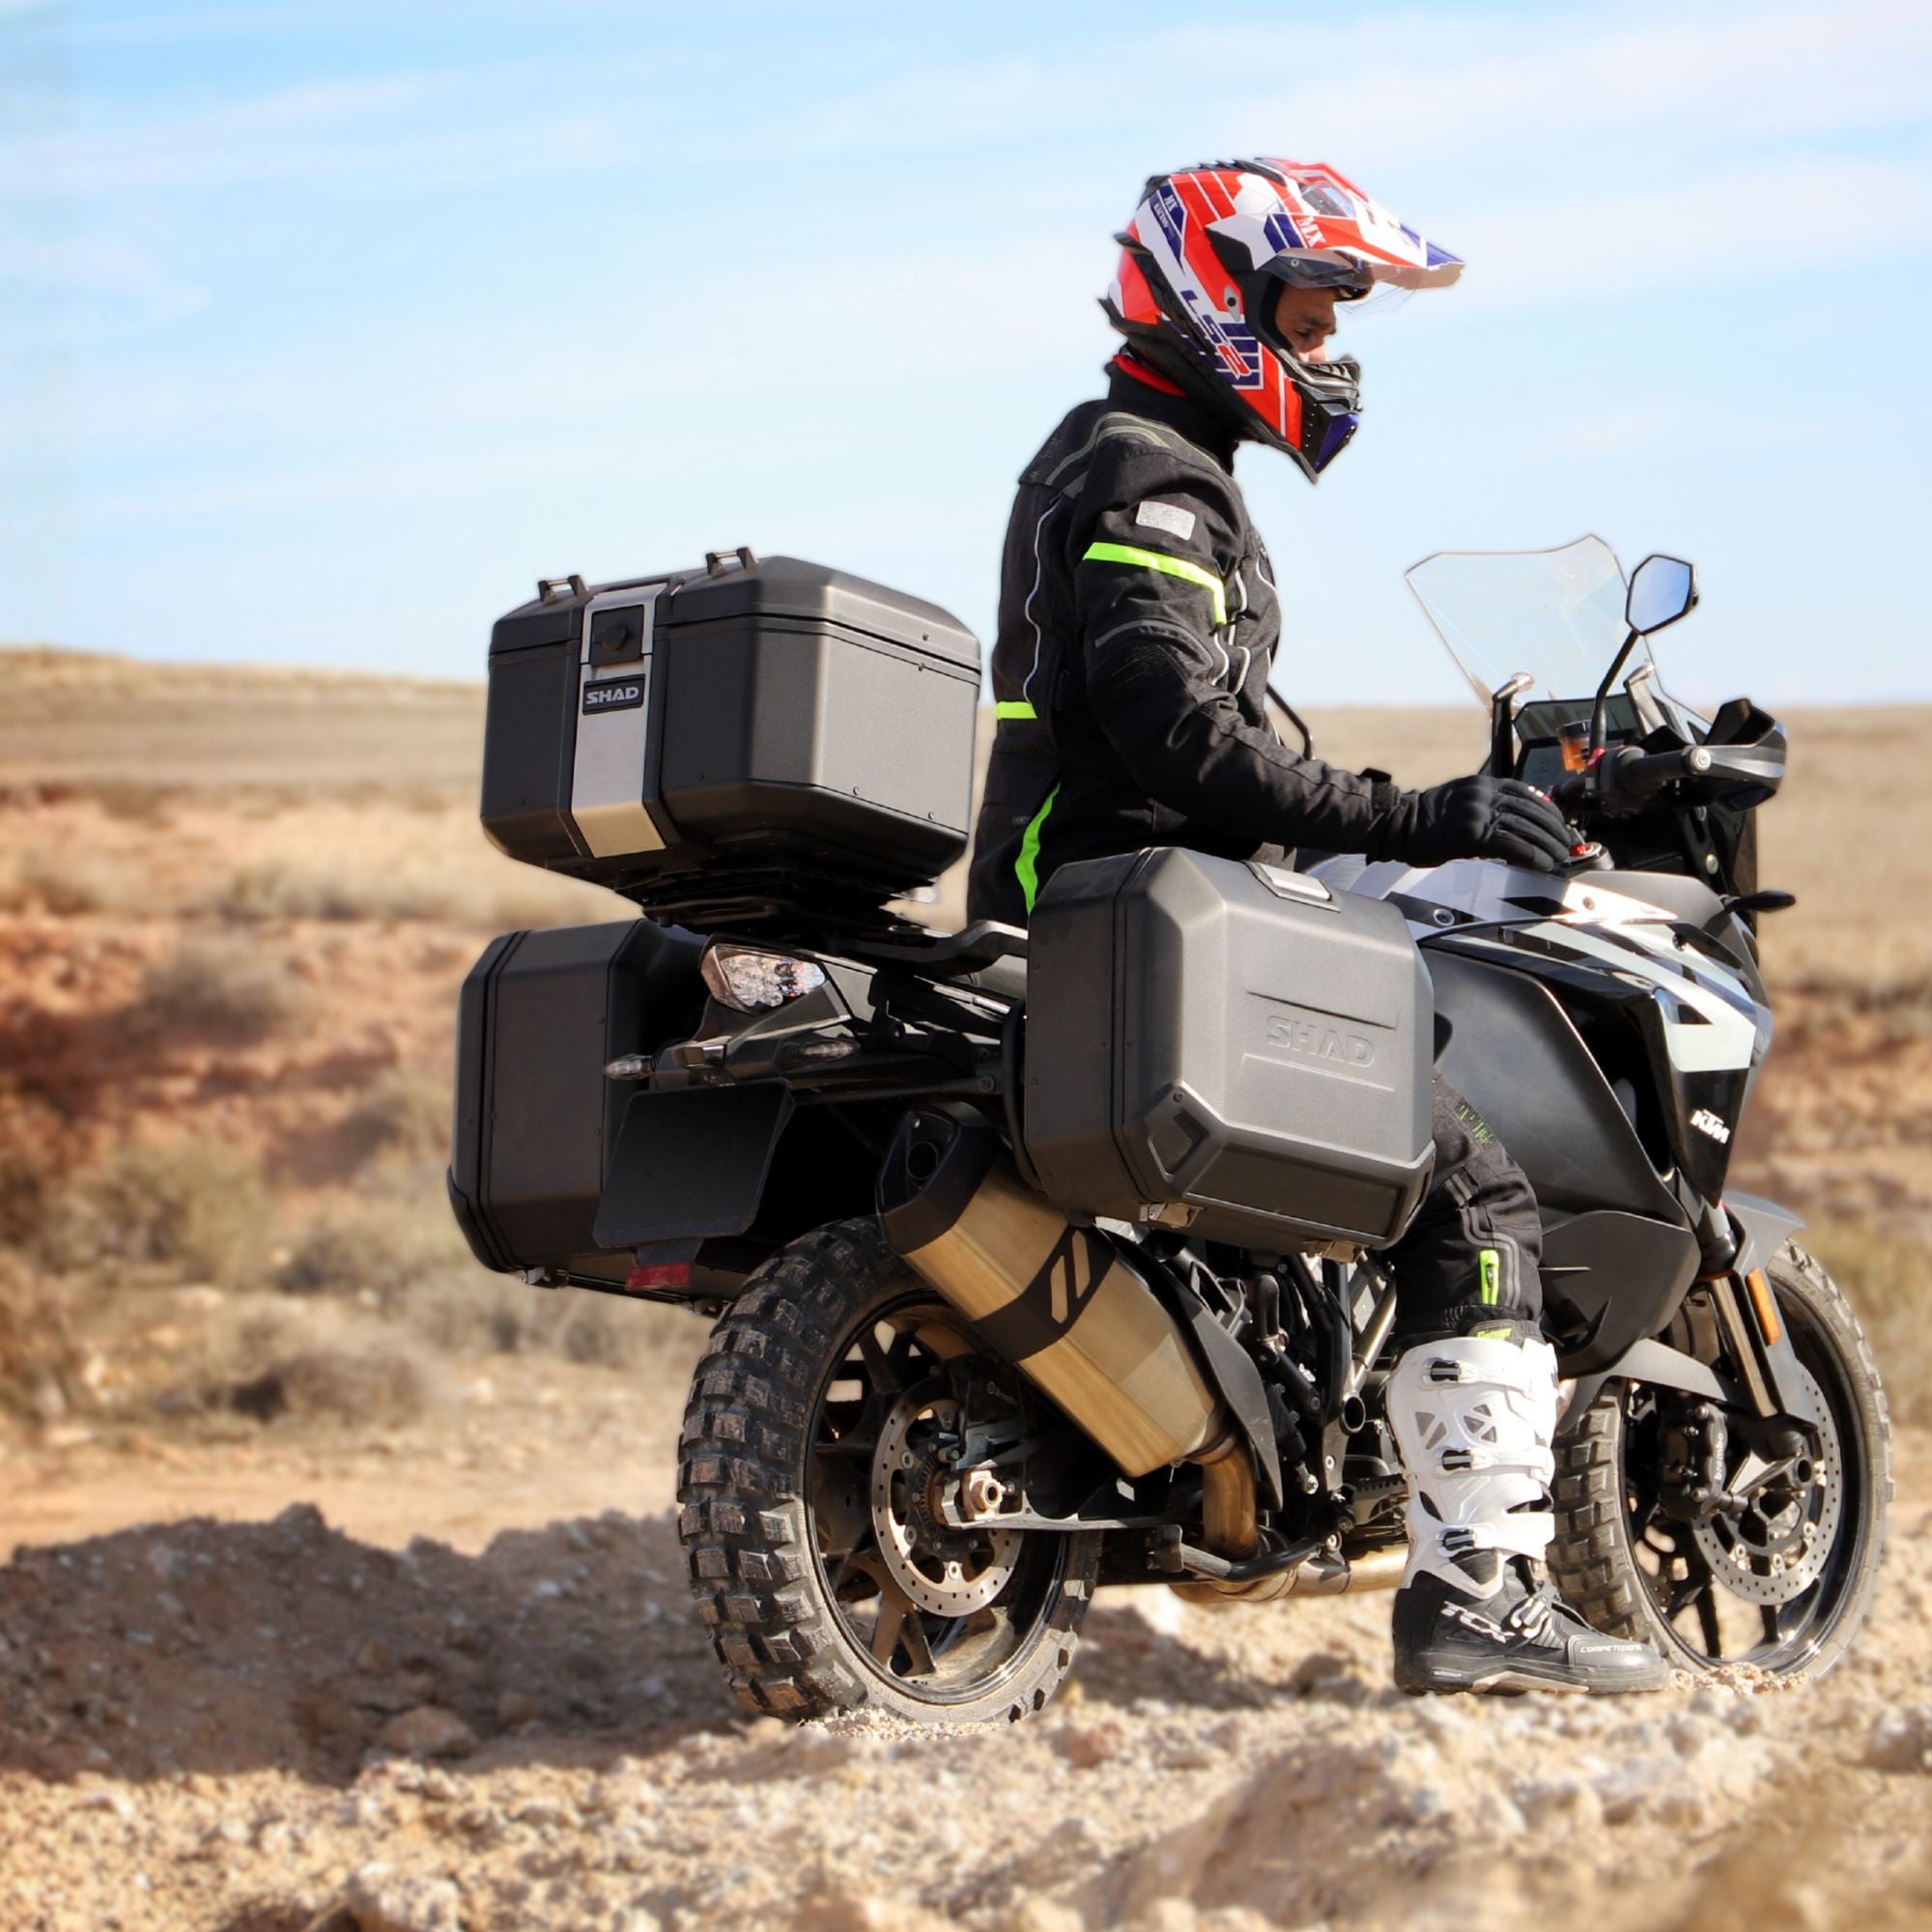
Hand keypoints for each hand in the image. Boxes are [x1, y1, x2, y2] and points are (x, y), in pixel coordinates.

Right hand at [1389, 775, 1575, 873]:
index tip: (1560, 822)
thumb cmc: (1426, 819)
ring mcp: (1479, 814)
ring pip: (1526, 828)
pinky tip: (1543, 863)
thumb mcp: (1460, 799)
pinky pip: (1512, 846)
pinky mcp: (1473, 836)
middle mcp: (1484, 794)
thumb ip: (1486, 804)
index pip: (1526, 792)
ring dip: (1548, 845)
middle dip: (1554, 829)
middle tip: (1567, 843)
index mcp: (1483, 783)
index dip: (1548, 809)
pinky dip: (1532, 856)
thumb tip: (1513, 821)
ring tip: (1560, 857)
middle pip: (1531, 810)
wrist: (1398, 825)